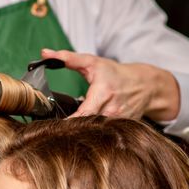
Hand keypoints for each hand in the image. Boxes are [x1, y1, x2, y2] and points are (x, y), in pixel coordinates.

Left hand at [41, 49, 179, 121]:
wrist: (144, 85)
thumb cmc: (114, 73)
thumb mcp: (92, 62)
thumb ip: (67, 58)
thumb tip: (44, 53)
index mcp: (102, 93)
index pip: (83, 114)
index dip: (69, 122)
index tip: (55, 126)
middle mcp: (111, 110)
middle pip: (86, 126)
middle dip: (72, 130)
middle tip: (55, 132)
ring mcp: (117, 122)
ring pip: (94, 133)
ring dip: (82, 133)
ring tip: (67, 134)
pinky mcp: (121, 129)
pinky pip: (103, 135)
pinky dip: (93, 134)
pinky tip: (83, 134)